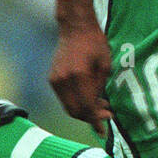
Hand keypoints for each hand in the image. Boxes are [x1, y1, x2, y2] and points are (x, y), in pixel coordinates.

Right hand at [49, 19, 112, 134]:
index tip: (104, 130)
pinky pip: (64, 99)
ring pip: (68, 107)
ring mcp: (55, 80)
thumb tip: (98, 109)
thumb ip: (100, 89)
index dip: (96, 121)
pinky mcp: (52, 78)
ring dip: (83, 112)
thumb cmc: (95, 43)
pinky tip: (88, 98)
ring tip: (100, 107)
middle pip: (75, 111)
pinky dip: (75, 103)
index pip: (86, 107)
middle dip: (90, 118)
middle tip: (106, 115)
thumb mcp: (105, 66)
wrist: (75, 27)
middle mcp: (63, 80)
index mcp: (79, 76)